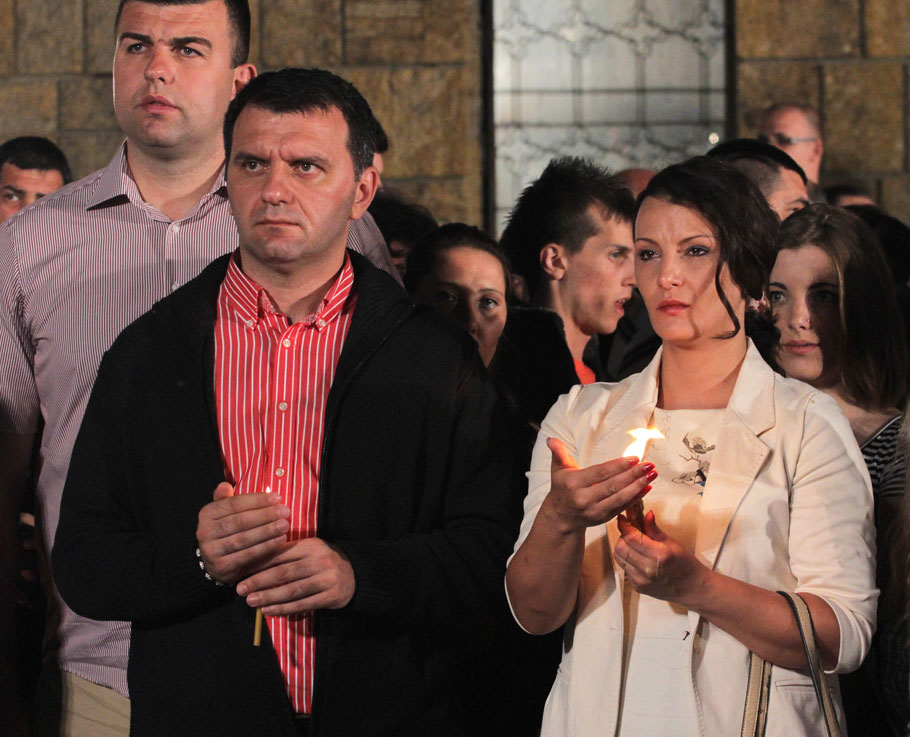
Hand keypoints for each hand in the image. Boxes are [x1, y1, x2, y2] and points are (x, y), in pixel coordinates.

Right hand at [195, 482, 289, 583]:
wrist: (214, 563)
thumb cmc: (226, 532)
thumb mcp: (224, 514)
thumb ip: (227, 500)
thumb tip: (225, 484)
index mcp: (207, 514)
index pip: (234, 504)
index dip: (257, 500)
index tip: (278, 497)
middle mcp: (205, 532)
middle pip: (240, 521)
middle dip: (265, 515)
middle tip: (285, 511)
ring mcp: (211, 551)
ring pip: (243, 538)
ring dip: (267, 531)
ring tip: (285, 525)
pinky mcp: (221, 567)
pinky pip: (247, 555)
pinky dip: (265, 547)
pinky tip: (280, 540)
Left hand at [235, 537, 354, 614]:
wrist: (355, 575)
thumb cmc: (323, 561)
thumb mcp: (309, 550)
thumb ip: (287, 553)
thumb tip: (254, 562)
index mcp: (311, 546)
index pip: (280, 554)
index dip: (259, 563)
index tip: (241, 570)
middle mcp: (319, 561)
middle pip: (284, 573)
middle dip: (259, 581)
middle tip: (240, 589)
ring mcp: (326, 579)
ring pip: (292, 590)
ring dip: (269, 596)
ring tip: (251, 601)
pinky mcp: (330, 596)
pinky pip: (303, 604)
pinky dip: (284, 609)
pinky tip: (268, 610)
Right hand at [543, 437, 655, 533]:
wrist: (561, 516)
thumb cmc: (561, 487)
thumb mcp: (557, 469)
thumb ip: (558, 453)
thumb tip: (551, 439)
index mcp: (573, 484)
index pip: (600, 473)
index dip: (618, 466)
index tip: (634, 458)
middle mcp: (584, 499)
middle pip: (613, 486)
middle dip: (633, 475)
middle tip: (649, 465)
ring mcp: (594, 511)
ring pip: (620, 498)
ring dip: (639, 486)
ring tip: (652, 474)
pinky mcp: (603, 518)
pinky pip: (623, 507)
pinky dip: (636, 497)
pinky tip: (647, 487)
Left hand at [614, 511, 709, 603]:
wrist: (692, 588)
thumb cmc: (685, 563)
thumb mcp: (672, 542)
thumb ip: (654, 529)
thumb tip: (646, 514)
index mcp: (659, 555)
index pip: (631, 537)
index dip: (624, 526)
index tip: (623, 518)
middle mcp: (647, 569)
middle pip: (620, 548)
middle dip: (623, 537)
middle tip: (632, 533)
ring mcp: (641, 580)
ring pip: (619, 558)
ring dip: (623, 548)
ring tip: (634, 545)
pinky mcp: (637, 587)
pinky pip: (624, 568)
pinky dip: (627, 560)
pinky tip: (638, 558)